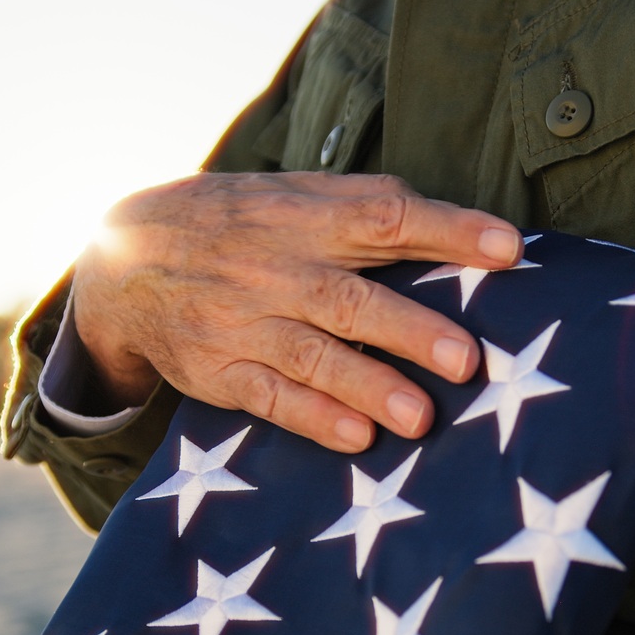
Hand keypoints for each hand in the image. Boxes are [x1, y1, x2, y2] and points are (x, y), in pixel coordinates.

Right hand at [70, 171, 525, 452]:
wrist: (124, 262)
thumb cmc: (241, 225)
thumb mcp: (291, 196)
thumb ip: (364, 207)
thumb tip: (461, 225)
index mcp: (304, 216)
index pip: (384, 216)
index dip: (449, 230)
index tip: (510, 249)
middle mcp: (276, 268)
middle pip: (350, 298)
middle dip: (410, 328)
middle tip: (468, 359)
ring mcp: (245, 322)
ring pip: (313, 356)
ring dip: (370, 386)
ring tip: (423, 418)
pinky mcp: (221, 371)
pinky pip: (270, 397)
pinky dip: (315, 418)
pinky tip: (358, 438)